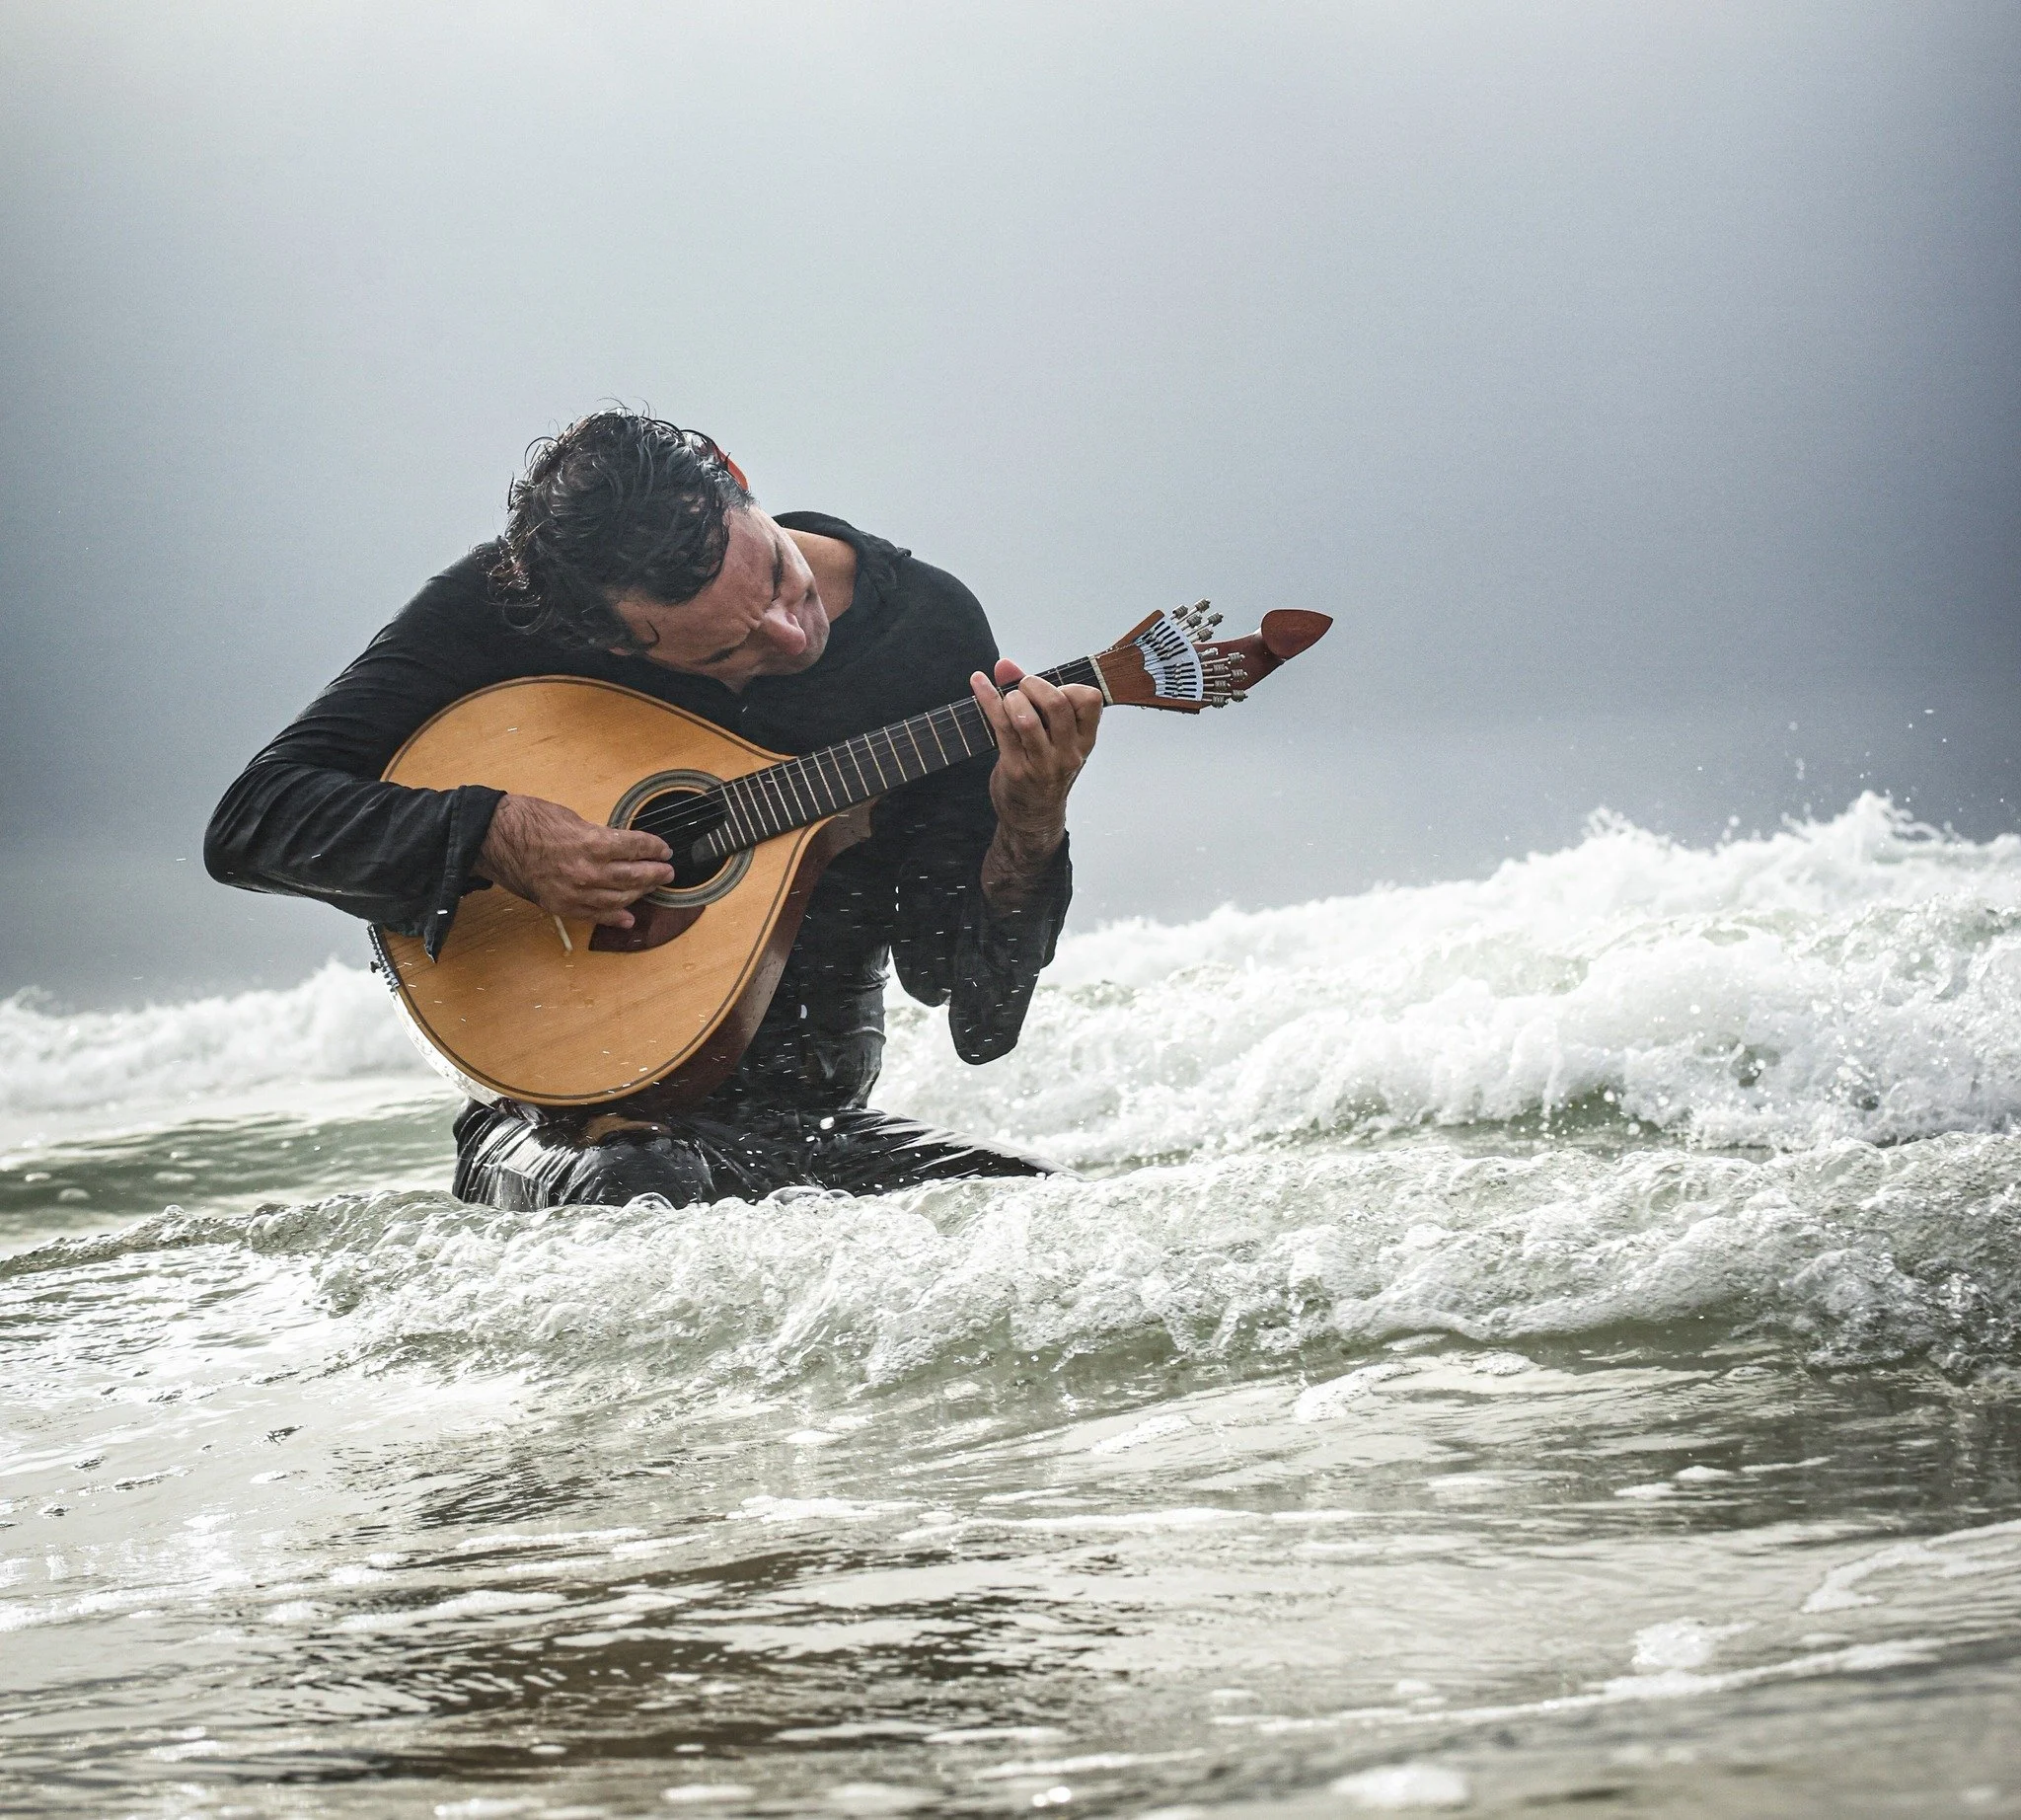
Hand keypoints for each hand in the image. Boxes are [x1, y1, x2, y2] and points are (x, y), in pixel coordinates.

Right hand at [477, 793, 673, 927]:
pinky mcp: (561, 906)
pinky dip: (614, 917)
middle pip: (633, 877)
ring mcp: (575, 893)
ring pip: (619, 899)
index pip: (636, 847)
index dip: (654, 849)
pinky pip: (594, 915)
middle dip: (655, 874)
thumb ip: (598, 837)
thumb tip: (617, 846)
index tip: (664, 850)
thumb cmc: (529, 821)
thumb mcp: (573, 819)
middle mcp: (588, 872)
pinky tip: (627, 918)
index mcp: (592, 843)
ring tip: (650, 888)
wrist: (493, 839)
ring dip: (639, 894)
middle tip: (666, 872)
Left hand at [970, 658, 1101, 901]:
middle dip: (1033, 685)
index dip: (1068, 685)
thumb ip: (1033, 698)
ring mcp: (1042, 764)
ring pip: (1027, 719)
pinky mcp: (1015, 769)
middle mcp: (1068, 753)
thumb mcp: (1054, 737)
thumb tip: (1005, 665)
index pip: (1090, 699)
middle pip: (1056, 704)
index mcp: (1085, 740)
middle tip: (1022, 689)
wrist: (1033, 817)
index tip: (1052, 689)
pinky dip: (987, 700)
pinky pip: (1000, 728)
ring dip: (1011, 699)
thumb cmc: (1044, 769)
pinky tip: (978, 683)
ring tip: (1008, 701)